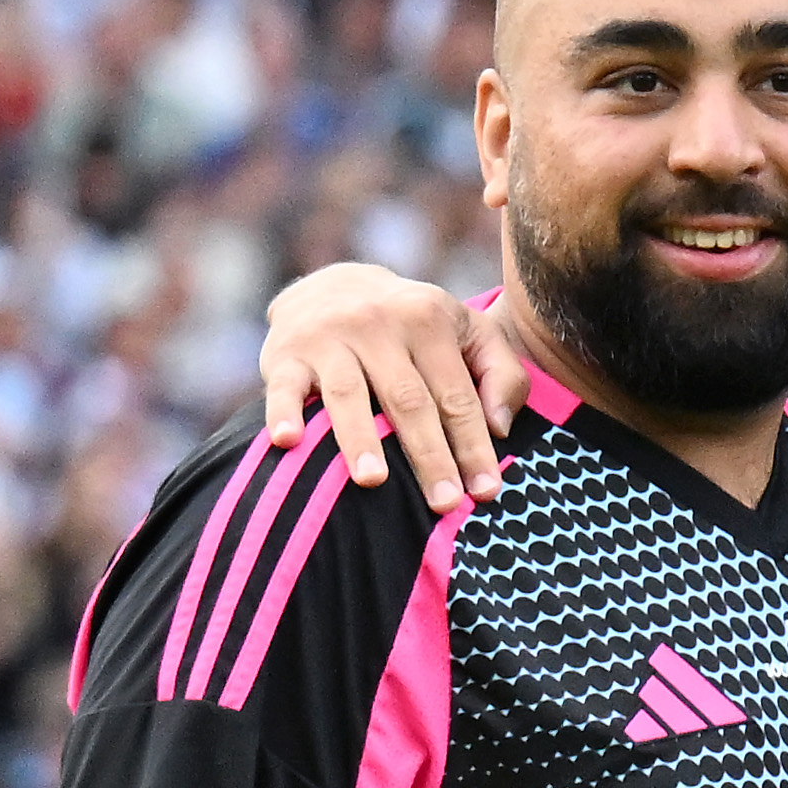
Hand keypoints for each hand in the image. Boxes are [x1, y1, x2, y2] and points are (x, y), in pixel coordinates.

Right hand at [255, 264, 516, 499]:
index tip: (485, 491)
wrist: (336, 285)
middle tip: (445, 503)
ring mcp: (328, 337)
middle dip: (429, 455)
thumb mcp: (471, 332)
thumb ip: (503, 375)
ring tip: (374, 481)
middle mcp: (378, 323)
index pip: (456, 396)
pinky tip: (288, 441)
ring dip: (360, 438)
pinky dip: (283, 411)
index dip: (473, 446)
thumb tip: (500, 428)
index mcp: (429, 320)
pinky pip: (283, 385)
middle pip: (408, 400)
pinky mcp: (285, 352)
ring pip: (349, 393)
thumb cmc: (418, 326)